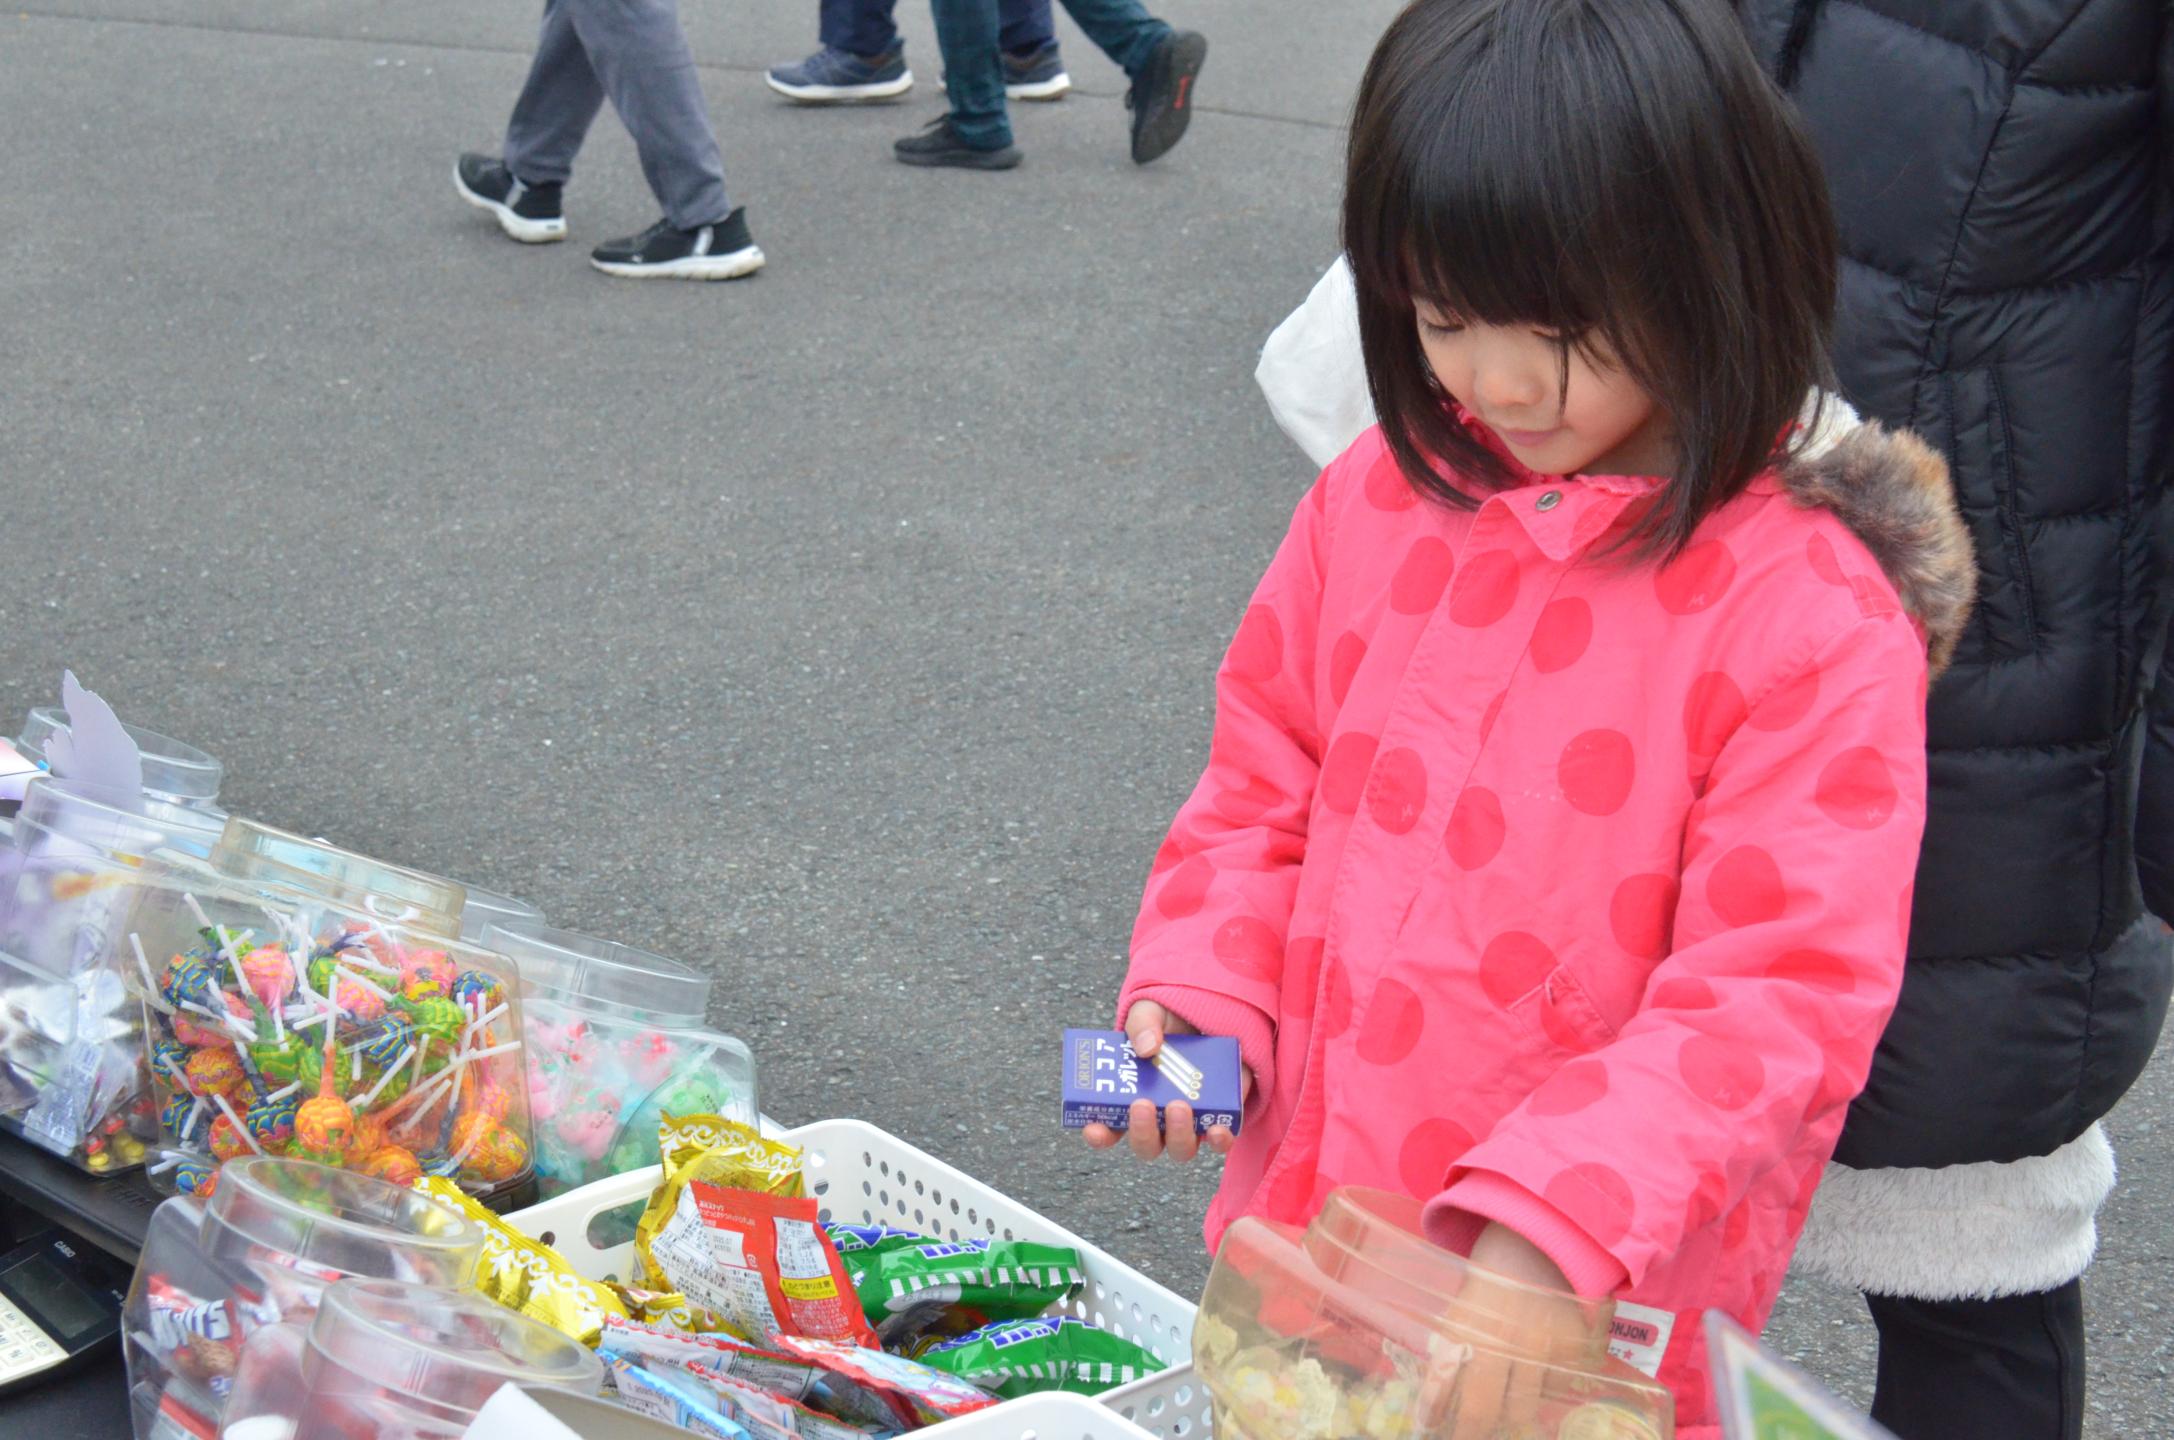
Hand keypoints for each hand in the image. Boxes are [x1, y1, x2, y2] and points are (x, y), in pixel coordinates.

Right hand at [1081, 1001, 1253, 1162]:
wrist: (1207, 1018)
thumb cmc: (1168, 1022)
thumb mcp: (1149, 1012)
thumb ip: (1142, 1024)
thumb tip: (1147, 1046)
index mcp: (1130, 1098)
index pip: (1107, 1129)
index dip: (1098, 1134)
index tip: (1093, 1128)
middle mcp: (1159, 1119)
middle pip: (1146, 1145)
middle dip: (1142, 1131)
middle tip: (1142, 1104)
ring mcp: (1189, 1122)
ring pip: (1180, 1148)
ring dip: (1177, 1134)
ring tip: (1178, 1105)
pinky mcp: (1219, 1116)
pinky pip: (1219, 1140)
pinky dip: (1218, 1139)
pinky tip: (1217, 1128)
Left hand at [1443, 1224, 1594, 1439]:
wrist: (1539, 1242)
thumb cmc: (1493, 1277)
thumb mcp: (1464, 1306)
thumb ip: (1455, 1344)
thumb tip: (1439, 1393)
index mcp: (1466, 1326)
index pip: (1442, 1381)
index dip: (1432, 1411)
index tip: (1427, 1427)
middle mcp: (1501, 1341)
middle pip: (1483, 1410)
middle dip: (1471, 1432)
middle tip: (1469, 1436)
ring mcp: (1540, 1347)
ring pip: (1524, 1408)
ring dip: (1512, 1415)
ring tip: (1507, 1413)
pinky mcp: (1572, 1347)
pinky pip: (1559, 1386)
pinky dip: (1548, 1388)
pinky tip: (1542, 1378)